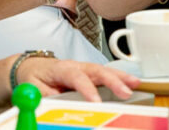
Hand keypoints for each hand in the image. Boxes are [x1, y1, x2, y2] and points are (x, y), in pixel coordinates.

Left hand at [15, 56, 137, 101]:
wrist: (32, 66)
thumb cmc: (34, 76)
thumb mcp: (32, 86)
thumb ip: (44, 94)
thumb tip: (53, 103)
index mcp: (61, 68)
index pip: (76, 77)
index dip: (88, 89)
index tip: (97, 102)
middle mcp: (76, 66)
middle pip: (96, 70)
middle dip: (113, 81)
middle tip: (125, 93)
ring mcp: (84, 69)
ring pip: (104, 70)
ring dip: (121, 77)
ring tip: (135, 84)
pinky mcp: (89, 74)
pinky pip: (106, 75)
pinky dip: (120, 78)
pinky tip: (132, 84)